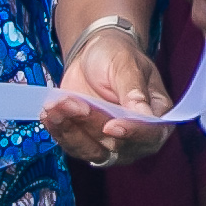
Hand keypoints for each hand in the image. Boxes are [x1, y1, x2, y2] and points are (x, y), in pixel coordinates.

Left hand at [45, 25, 176, 169]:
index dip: (132, 134)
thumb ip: (134, 90)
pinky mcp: (85, 140)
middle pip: (117, 147)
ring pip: (91, 150)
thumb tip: (144, 115)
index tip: (110, 126)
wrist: (91, 55)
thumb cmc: (116, 54)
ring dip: (70, 130)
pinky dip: (58, 130)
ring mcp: (109, 142)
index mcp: (156, 115)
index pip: (151, 135)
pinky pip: (71, 145)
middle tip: (71, 102)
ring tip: (55, 105)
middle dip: (90, 125)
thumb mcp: (126, 64)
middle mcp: (135, 136)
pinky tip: (48, 113)